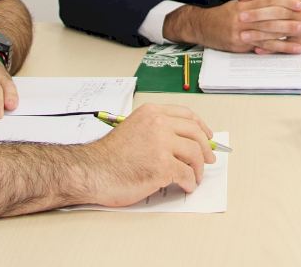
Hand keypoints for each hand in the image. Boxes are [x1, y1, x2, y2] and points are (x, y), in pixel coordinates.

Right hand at [81, 104, 216, 206]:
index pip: (187, 115)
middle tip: (209, 159)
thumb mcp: (134, 128)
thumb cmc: (109, 156)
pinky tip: (186, 186)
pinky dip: (190, 182)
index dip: (201, 127)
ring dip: (199, 168)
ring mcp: (161, 145)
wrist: (92, 171)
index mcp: (152, 113)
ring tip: (195, 177)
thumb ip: (156, 129)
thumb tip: (182, 141)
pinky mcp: (162, 167)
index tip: (207, 136)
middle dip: (206, 149)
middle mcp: (159, 124)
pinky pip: (187, 174)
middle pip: (196, 133)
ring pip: (195, 154)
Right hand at [165, 0, 300, 53]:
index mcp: (244, 4)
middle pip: (270, 15)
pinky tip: (287, 49)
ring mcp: (241, 31)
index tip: (300, 3)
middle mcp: (243, 16)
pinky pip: (260, 46)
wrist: (200, 26)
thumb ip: (254, 3)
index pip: (269, 0)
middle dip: (289, 17)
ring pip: (267, 31)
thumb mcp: (236, 5)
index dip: (285, 1)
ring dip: (286, 34)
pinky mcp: (239, 44)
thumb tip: (274, 1)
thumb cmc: (221, 16)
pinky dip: (275, 47)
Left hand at [237, 0, 300, 53]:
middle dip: (254, 13)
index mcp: (295, 1)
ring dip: (258, 32)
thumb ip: (287, 1)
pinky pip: (284, 44)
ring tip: (243, 35)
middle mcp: (296, 12)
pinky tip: (258, 49)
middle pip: (272, 11)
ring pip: (276, 29)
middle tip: (239, 15)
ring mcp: (300, 26)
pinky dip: (271, 47)